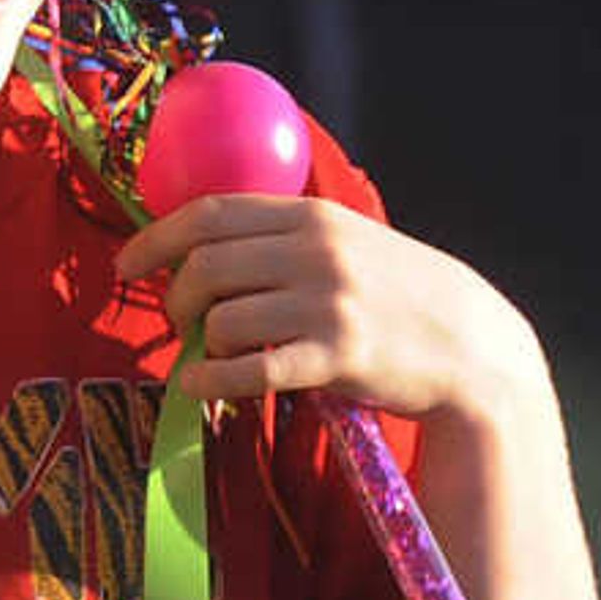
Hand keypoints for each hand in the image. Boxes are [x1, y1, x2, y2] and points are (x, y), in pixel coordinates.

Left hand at [113, 193, 525, 423]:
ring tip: (214, 353)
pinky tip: (203, 385)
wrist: (474, 346)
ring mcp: (328, 303)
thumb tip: (200, 245)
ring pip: (219, 319)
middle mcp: (318, 252)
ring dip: (200, 343)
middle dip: (176, 299)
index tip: (126, 265)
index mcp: (313, 217)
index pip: (210, 214)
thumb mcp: (348, 242)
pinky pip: (247, 369)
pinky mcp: (336, 355)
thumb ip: (283, 236)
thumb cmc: (398, 295)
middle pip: (203, 267)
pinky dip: (211, 381)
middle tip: (182, 321)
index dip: (155, 239)